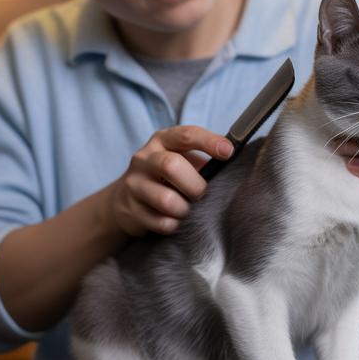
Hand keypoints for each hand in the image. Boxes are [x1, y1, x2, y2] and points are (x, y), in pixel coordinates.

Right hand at [105, 125, 232, 236]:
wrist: (124, 198)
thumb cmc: (165, 177)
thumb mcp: (181, 160)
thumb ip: (203, 162)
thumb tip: (234, 168)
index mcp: (162, 141)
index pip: (186, 135)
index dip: (209, 142)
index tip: (229, 152)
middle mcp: (144, 158)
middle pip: (171, 166)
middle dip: (194, 185)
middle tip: (200, 194)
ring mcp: (134, 184)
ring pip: (166, 200)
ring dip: (184, 209)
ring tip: (185, 210)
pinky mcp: (130, 209)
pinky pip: (161, 222)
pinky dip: (174, 225)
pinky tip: (173, 220)